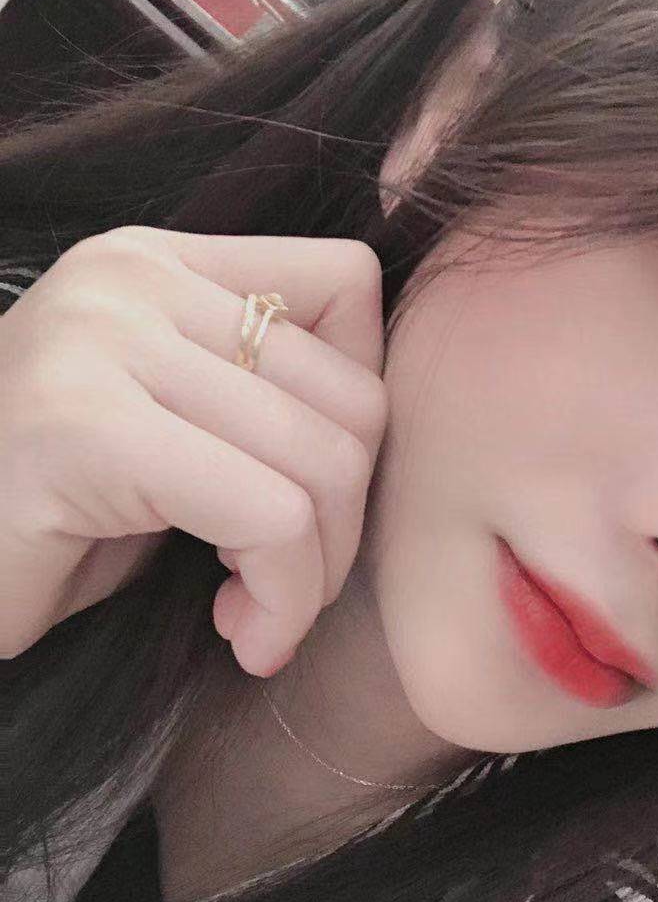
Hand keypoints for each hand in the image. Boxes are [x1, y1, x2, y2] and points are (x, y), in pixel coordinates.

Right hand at [0, 226, 386, 676]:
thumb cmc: (42, 523)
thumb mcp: (170, 435)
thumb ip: (260, 406)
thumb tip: (371, 443)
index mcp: (154, 265)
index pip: (347, 286)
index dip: (360, 413)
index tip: (308, 496)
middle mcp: (130, 281)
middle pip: (352, 397)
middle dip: (346, 527)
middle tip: (282, 596)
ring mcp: (102, 338)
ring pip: (325, 463)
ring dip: (314, 578)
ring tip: (256, 622)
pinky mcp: (87, 425)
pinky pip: (270, 517)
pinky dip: (282, 597)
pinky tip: (240, 636)